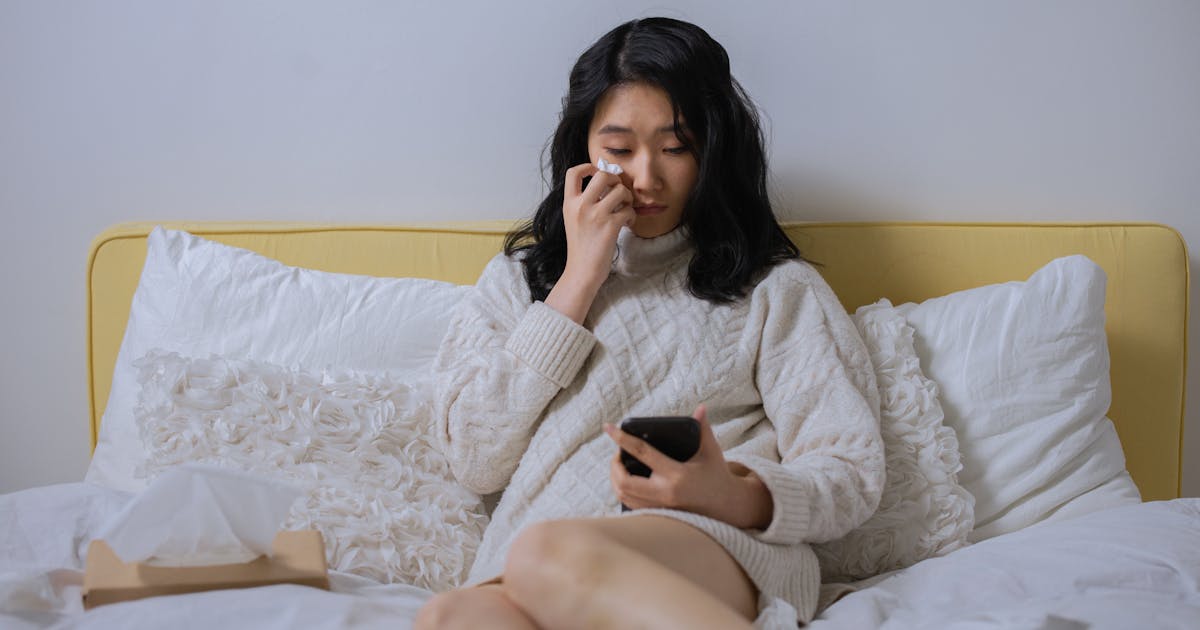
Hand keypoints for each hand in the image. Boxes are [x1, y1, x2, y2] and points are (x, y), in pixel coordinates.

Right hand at [544, 163, 634, 323]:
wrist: (582, 272)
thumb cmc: (580, 248)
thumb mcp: (573, 220)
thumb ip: (582, 202)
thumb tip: (604, 184)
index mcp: (569, 203)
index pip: (573, 172)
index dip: (588, 167)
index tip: (597, 173)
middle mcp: (580, 206)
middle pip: (602, 175)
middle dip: (615, 180)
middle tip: (617, 193)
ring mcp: (595, 216)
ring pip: (620, 190)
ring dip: (627, 199)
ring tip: (624, 210)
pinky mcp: (610, 226)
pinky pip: (628, 210)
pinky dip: (631, 215)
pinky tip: (626, 224)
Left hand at [603, 404, 774, 529]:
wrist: (727, 506)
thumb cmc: (717, 475)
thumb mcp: (711, 451)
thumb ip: (703, 429)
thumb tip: (700, 408)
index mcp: (677, 474)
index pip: (642, 453)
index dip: (622, 439)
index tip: (608, 427)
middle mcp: (665, 493)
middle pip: (624, 481)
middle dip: (614, 465)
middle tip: (617, 454)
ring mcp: (660, 507)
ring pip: (624, 495)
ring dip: (615, 479)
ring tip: (620, 465)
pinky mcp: (659, 515)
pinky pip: (630, 505)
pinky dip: (623, 491)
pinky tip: (625, 480)